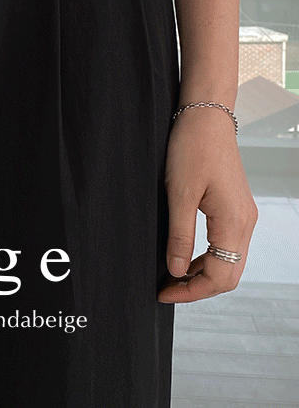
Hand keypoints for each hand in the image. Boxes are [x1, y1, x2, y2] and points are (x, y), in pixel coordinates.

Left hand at [157, 105, 257, 302]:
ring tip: (171, 275)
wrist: (206, 117)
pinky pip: (226, 244)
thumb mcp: (179, 194)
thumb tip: (176, 271)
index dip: (191, 291)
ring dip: (202, 272)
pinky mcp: (235, 207)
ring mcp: (243, 215)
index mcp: (234, 222)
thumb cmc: (192, 148)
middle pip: (228, 274)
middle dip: (198, 287)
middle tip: (166, 289)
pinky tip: (185, 255)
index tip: (164, 293)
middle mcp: (245, 222)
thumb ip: (180, 235)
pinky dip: (207, 256)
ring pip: (229, 260)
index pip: (219, 276)